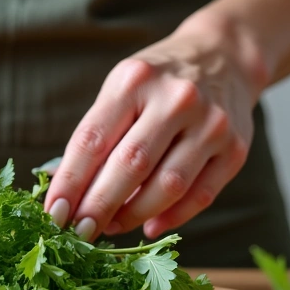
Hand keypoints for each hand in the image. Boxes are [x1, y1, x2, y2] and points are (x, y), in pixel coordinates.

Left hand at [45, 15, 262, 240]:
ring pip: (167, 186)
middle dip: (98, 206)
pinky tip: (148, 226)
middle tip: (78, 232)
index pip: (93, 140)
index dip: (70, 182)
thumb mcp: (121, 89)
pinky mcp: (235, 149)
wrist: (224, 56)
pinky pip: (200, 196)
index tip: (54, 213)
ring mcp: (211, 124)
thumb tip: (60, 189)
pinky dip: (171, 218)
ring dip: (132, 215)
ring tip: (110, 227)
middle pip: (130, 166)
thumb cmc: (157, 81)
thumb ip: (95, 135)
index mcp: (135, 80)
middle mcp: (176, 99)